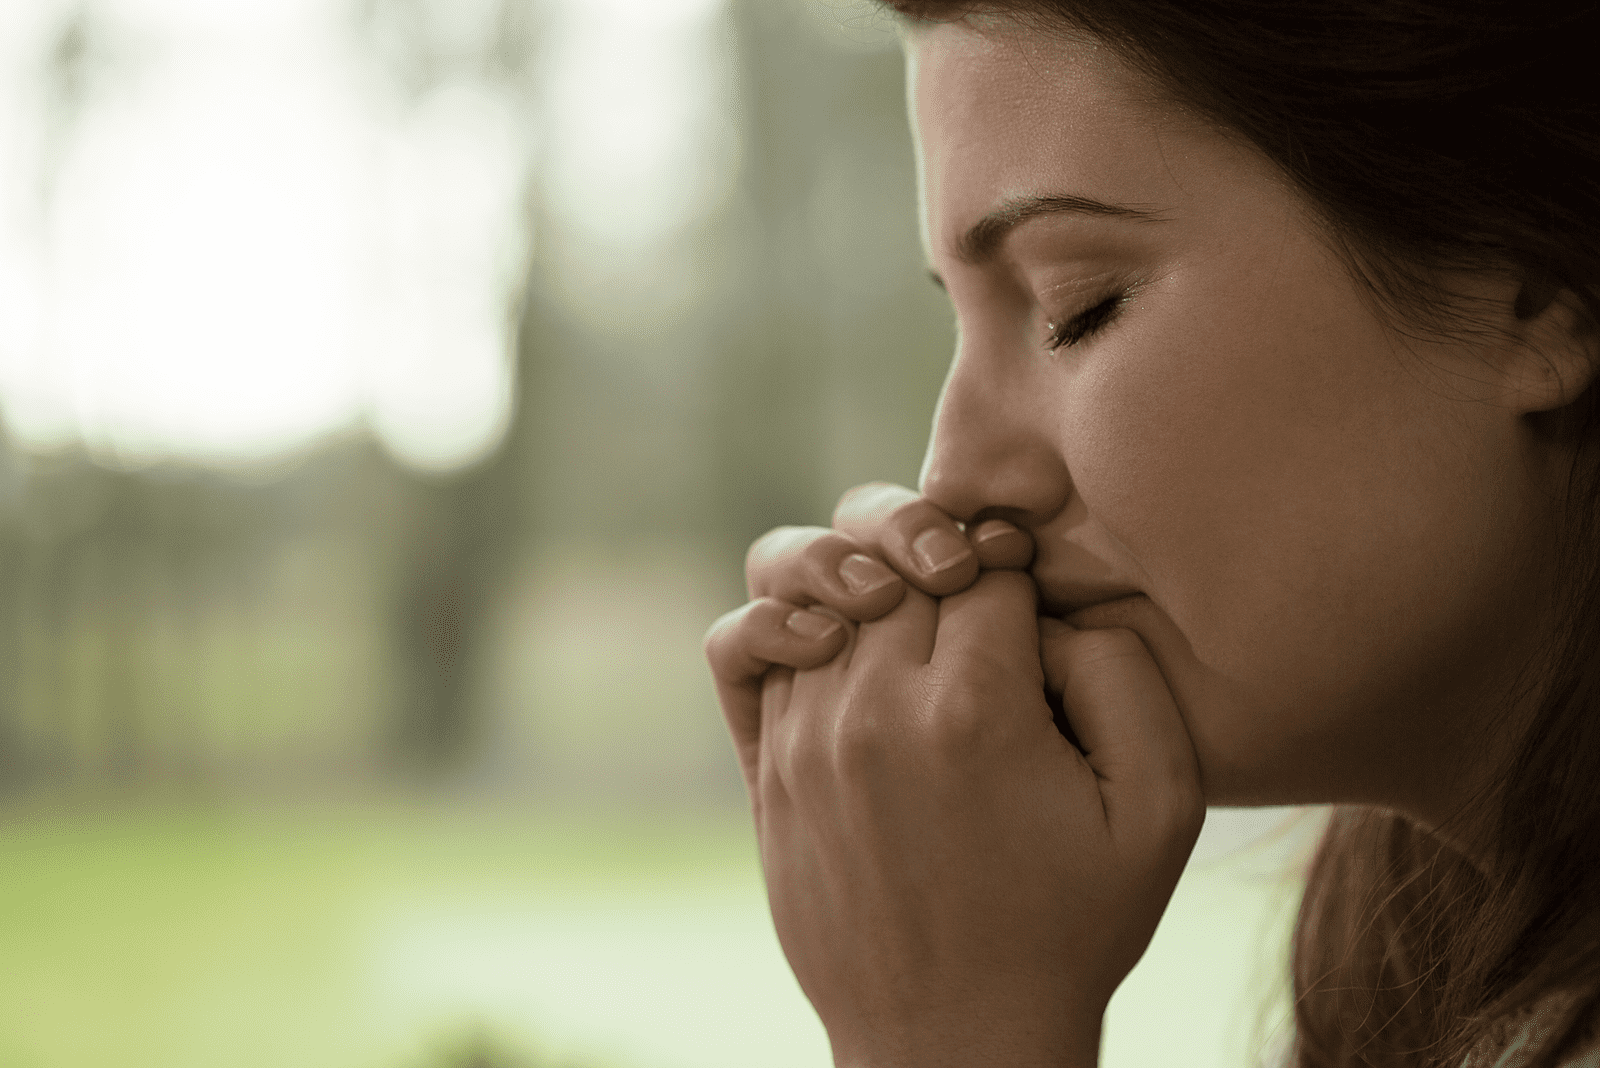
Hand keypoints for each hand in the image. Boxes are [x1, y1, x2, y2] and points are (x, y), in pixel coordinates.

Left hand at [741, 571, 1203, 1067]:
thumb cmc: (1071, 925)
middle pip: (893, 554)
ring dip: (864, 574)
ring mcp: (807, 739)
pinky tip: (826, 639)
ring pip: (810, 581)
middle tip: (973, 593)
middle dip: (941, 552)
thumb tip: (1048, 611)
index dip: (1015, 561)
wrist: (956, 1036)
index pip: (983, 560)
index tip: (1029, 596)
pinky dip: (776, 618)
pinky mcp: (767, 770)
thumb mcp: (1158, 808)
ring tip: (907, 609)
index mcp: (973, 711)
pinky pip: (740, 647)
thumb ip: (1124, 676)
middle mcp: (874, 712)